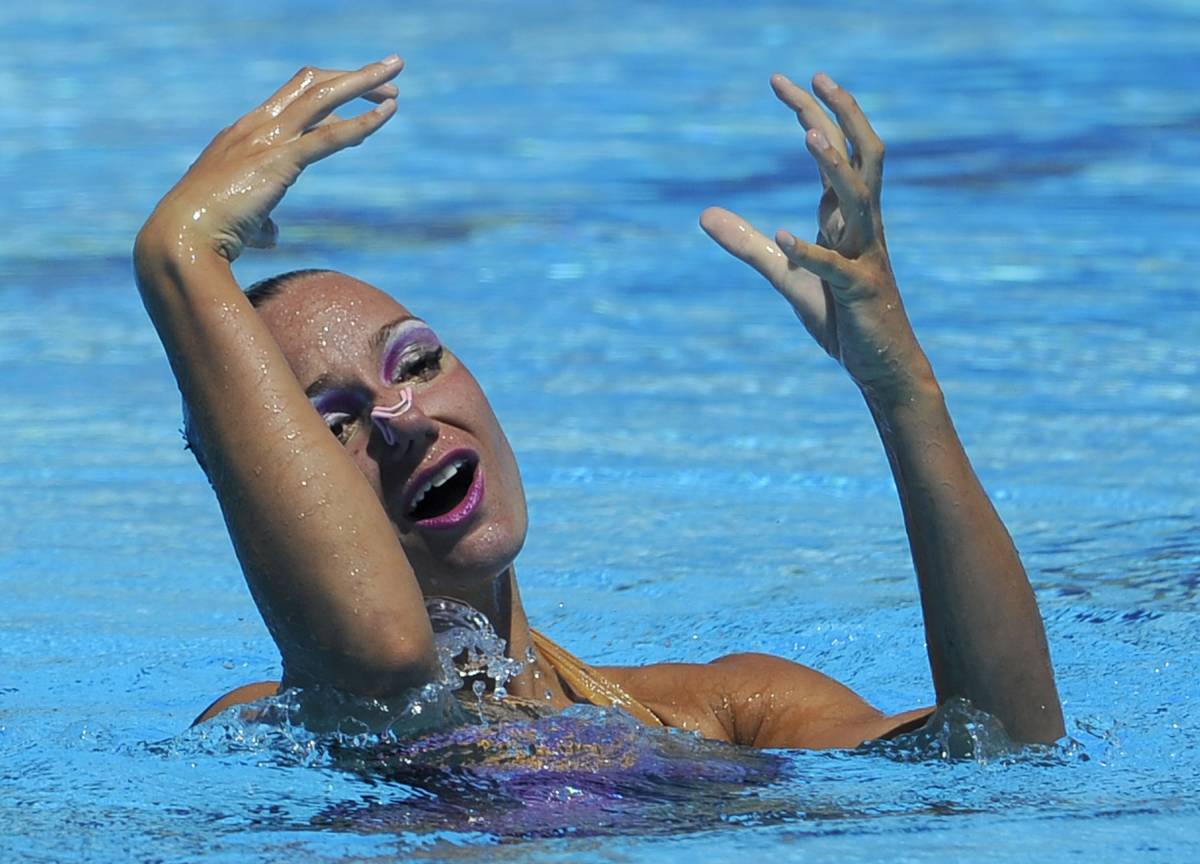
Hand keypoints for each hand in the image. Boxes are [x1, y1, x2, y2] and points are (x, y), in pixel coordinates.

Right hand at [139, 57, 403, 262]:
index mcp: (244, 134)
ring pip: (323, 96)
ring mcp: (267, 139)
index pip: (293, 98)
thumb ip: (259, 222)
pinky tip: (389, 112)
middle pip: (312, 84)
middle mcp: (257, 126)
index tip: (363, 103)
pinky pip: (329, 136)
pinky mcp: (280, 160)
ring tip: (398, 77)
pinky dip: (363, 123)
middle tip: (391, 77)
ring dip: (363, 81)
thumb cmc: (207, 234)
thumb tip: (269, 235)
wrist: (182, 240)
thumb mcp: (239, 221)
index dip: (331, 95)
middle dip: (353, 78)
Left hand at [702, 73, 929, 399]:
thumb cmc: (842, 317)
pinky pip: (835, 267)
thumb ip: (748, 245)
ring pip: (861, 199)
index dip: (812, 113)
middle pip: (864, 155)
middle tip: (814, 77)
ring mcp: (866, 258)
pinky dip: (809, 253)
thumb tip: (703, 214)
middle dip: (843, 113)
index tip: (784, 80)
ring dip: (835, 167)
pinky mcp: (860, 293)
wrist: (882, 367)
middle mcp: (863, 228)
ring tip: (809, 134)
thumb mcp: (785, 276)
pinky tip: (782, 237)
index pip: (835, 152)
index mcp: (846, 218)